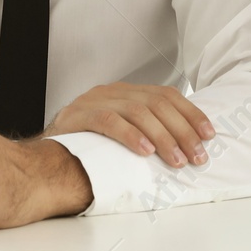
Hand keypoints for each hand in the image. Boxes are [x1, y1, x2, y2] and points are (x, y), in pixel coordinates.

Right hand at [42, 82, 214, 168]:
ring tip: (176, 159)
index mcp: (126, 92)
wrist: (42, 155)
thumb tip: (187, 147)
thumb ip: (146, 131)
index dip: (191, 113)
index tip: (209, 135)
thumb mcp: (121, 133)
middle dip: (182, 130)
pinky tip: (144, 151)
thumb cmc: (87, 147)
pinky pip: (108, 122)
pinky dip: (130, 135)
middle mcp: (113, 91)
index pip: (167, 95)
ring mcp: (94, 101)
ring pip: (137, 111)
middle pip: (157, 103)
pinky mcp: (78, 115)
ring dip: (162, 137)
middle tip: (196, 155)